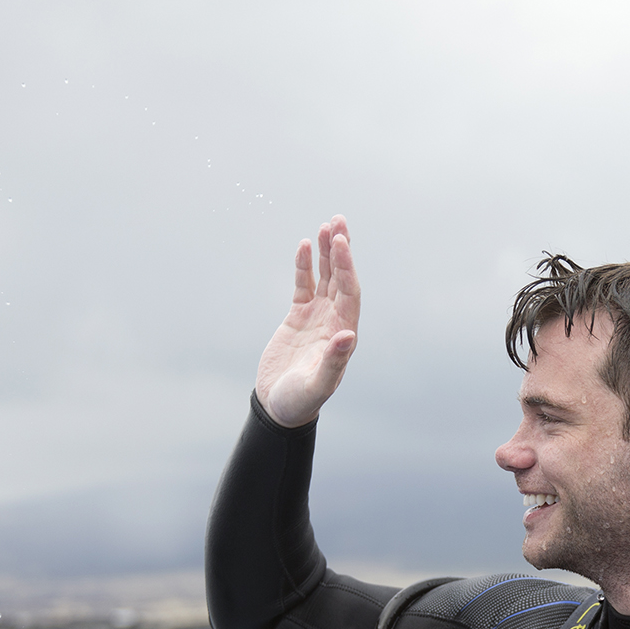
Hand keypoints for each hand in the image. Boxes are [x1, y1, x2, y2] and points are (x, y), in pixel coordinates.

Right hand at [255, 215, 359, 427]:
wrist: (280, 407)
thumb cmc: (300, 401)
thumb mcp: (317, 384)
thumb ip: (334, 362)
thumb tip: (347, 336)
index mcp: (344, 333)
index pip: (349, 292)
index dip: (347, 267)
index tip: (341, 242)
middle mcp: (334, 320)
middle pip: (341, 278)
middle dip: (341, 250)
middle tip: (338, 221)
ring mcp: (317, 316)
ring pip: (325, 277)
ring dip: (326, 252)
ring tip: (326, 225)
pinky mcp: (298, 316)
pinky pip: (304, 284)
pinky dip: (304, 266)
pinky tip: (304, 246)